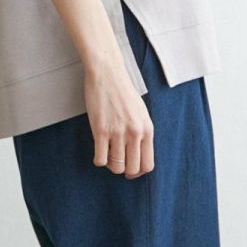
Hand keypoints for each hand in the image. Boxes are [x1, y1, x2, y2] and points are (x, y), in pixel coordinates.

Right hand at [83, 61, 154, 177]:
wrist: (107, 75)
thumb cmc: (123, 92)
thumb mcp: (141, 113)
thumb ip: (142, 133)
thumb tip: (137, 154)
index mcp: (147, 129)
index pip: (148, 164)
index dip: (139, 172)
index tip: (131, 170)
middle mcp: (135, 133)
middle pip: (132, 168)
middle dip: (125, 171)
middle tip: (118, 164)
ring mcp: (117, 133)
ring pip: (116, 166)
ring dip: (111, 165)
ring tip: (108, 155)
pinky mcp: (100, 131)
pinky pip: (100, 159)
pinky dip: (99, 160)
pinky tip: (99, 151)